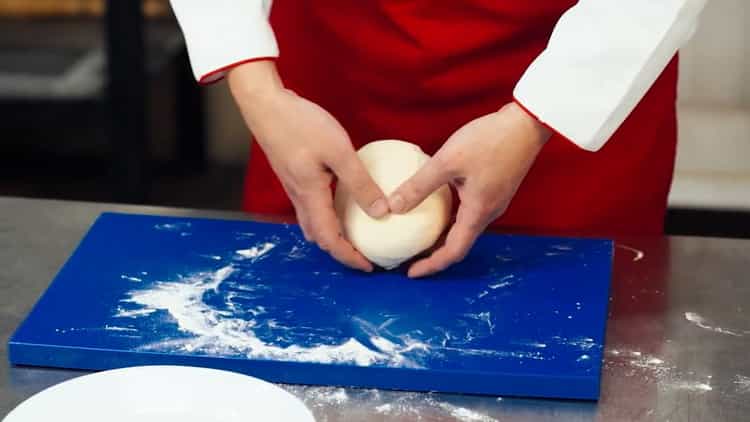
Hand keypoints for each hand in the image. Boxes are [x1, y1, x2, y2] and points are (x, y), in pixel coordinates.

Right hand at [228, 61, 388, 271]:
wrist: (265, 105)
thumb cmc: (300, 124)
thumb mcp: (338, 151)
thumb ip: (360, 182)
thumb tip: (382, 212)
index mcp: (311, 197)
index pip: (330, 240)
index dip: (349, 257)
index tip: (368, 266)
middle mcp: (300, 198)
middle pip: (319, 237)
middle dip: (341, 251)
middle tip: (364, 254)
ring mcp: (294, 187)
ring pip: (313, 224)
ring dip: (333, 235)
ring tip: (355, 235)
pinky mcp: (294, 176)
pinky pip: (310, 208)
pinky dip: (327, 217)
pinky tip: (341, 205)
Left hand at [388, 102, 551, 277]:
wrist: (527, 122)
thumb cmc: (490, 140)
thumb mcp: (447, 161)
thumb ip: (419, 185)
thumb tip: (392, 207)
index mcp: (478, 213)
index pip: (453, 252)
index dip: (431, 265)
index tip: (410, 273)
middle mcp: (489, 213)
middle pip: (459, 244)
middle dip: (434, 254)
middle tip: (409, 256)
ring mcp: (494, 201)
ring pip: (465, 228)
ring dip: (443, 236)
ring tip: (418, 234)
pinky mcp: (495, 188)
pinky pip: (470, 212)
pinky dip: (451, 218)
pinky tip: (436, 206)